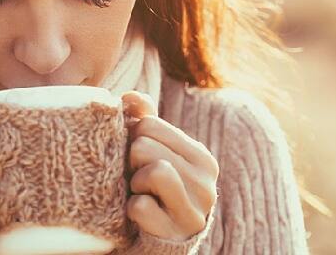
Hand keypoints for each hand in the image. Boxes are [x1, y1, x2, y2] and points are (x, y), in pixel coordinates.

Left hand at [122, 91, 218, 240]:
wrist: (160, 239)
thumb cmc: (153, 188)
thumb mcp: (153, 152)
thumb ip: (144, 119)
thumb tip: (130, 96)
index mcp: (201, 157)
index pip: (149, 124)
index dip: (134, 139)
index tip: (140, 158)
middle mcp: (206, 183)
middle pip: (145, 146)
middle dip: (132, 161)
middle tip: (139, 179)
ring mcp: (194, 210)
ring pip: (152, 172)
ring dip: (135, 184)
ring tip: (142, 193)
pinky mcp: (175, 233)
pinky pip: (140, 206)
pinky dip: (132, 210)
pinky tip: (141, 215)